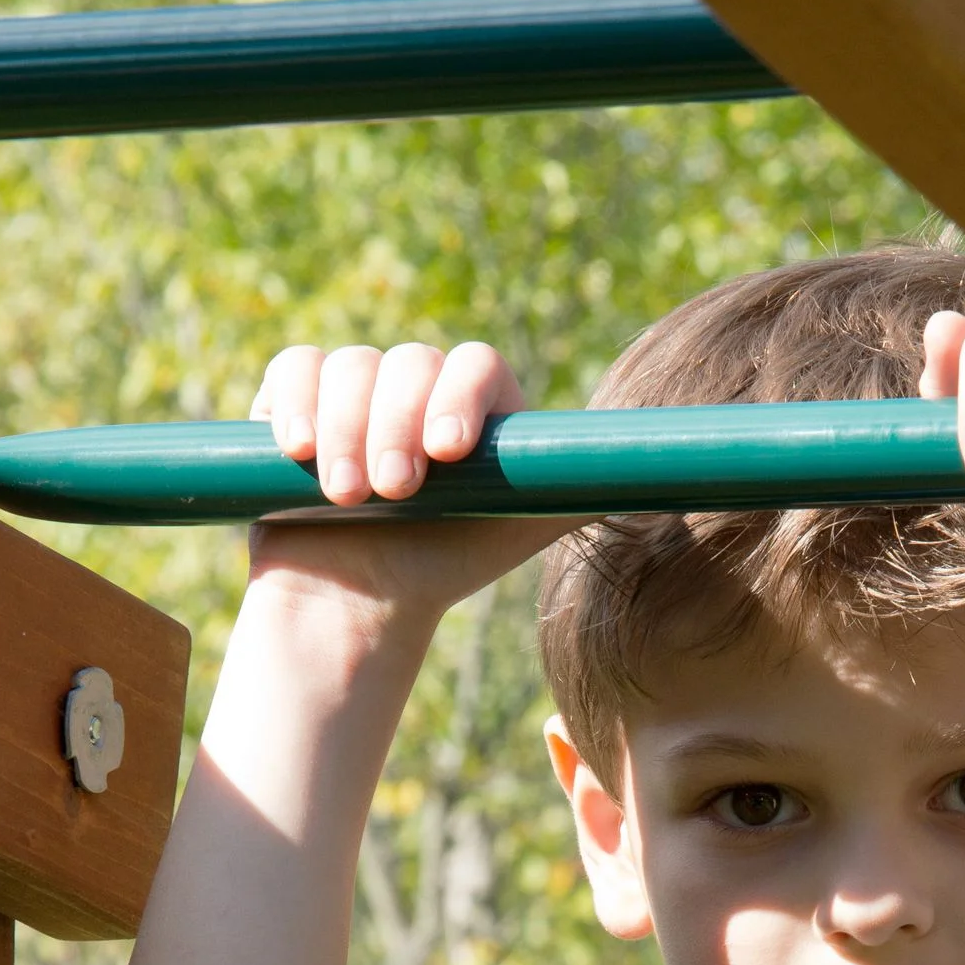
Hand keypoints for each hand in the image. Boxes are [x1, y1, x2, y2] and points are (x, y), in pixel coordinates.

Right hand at [246, 338, 572, 627]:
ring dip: (345, 430)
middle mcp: (419, 382)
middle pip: (408, 363)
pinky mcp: (297, 396)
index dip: (462, 397)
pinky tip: (295, 450)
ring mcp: (356, 386)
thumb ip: (581, 494)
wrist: (360, 600)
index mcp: (479, 401)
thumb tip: (672, 479)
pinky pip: (293, 369)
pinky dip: (292, 402)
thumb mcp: (522, 532)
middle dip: (395, 427)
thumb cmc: (445, 564)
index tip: (451, 453)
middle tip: (392, 494)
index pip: (477, 366)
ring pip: (349, 367)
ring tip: (347, 494)